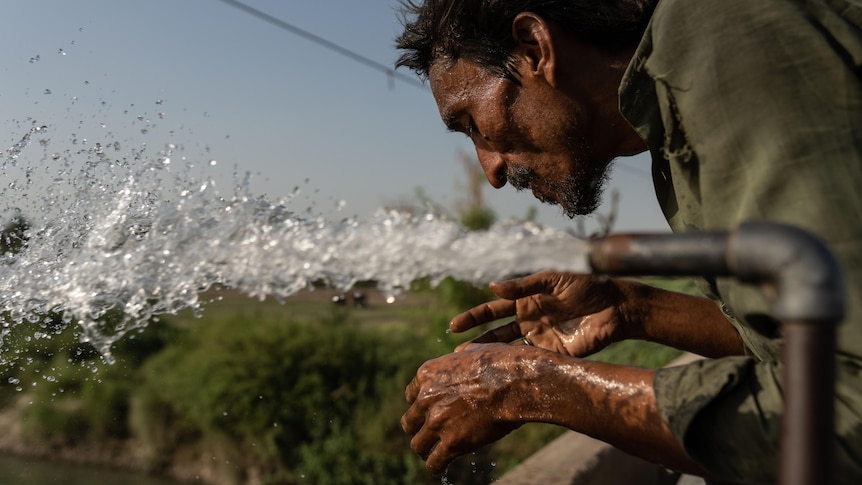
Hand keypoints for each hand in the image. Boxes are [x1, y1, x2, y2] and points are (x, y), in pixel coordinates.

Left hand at [401, 343, 548, 476]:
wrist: (514, 382)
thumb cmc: (501, 363)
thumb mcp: (473, 350)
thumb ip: (459, 356)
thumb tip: (459, 355)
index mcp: (428, 374)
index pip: (411, 396)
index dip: (420, 406)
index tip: (428, 412)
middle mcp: (426, 397)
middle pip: (410, 421)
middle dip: (419, 428)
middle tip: (429, 434)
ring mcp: (437, 421)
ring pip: (418, 444)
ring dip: (424, 449)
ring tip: (432, 454)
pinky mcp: (452, 442)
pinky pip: (434, 462)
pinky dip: (436, 467)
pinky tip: (442, 469)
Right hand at [451, 271, 631, 356]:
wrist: (617, 305)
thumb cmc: (586, 284)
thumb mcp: (552, 278)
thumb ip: (524, 285)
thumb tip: (492, 286)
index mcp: (526, 301)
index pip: (493, 310)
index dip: (474, 317)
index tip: (454, 325)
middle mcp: (528, 321)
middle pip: (496, 334)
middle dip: (477, 342)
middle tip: (456, 354)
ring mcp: (540, 339)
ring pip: (509, 351)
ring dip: (491, 358)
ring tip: (471, 367)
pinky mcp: (554, 355)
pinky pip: (531, 363)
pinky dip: (515, 368)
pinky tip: (501, 375)